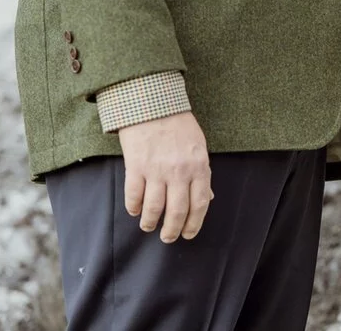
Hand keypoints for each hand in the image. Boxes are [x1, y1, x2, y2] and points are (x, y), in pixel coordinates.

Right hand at [119, 112, 212, 243]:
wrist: (153, 104)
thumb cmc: (179, 125)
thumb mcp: (199, 147)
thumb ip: (202, 173)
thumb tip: (206, 198)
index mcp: (199, 166)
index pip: (200, 203)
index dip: (195, 223)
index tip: (189, 233)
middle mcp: (179, 172)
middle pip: (177, 211)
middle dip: (173, 230)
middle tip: (168, 237)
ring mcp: (156, 170)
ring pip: (154, 208)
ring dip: (151, 223)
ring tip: (149, 227)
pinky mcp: (135, 166)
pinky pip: (134, 196)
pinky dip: (134, 208)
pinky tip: (135, 211)